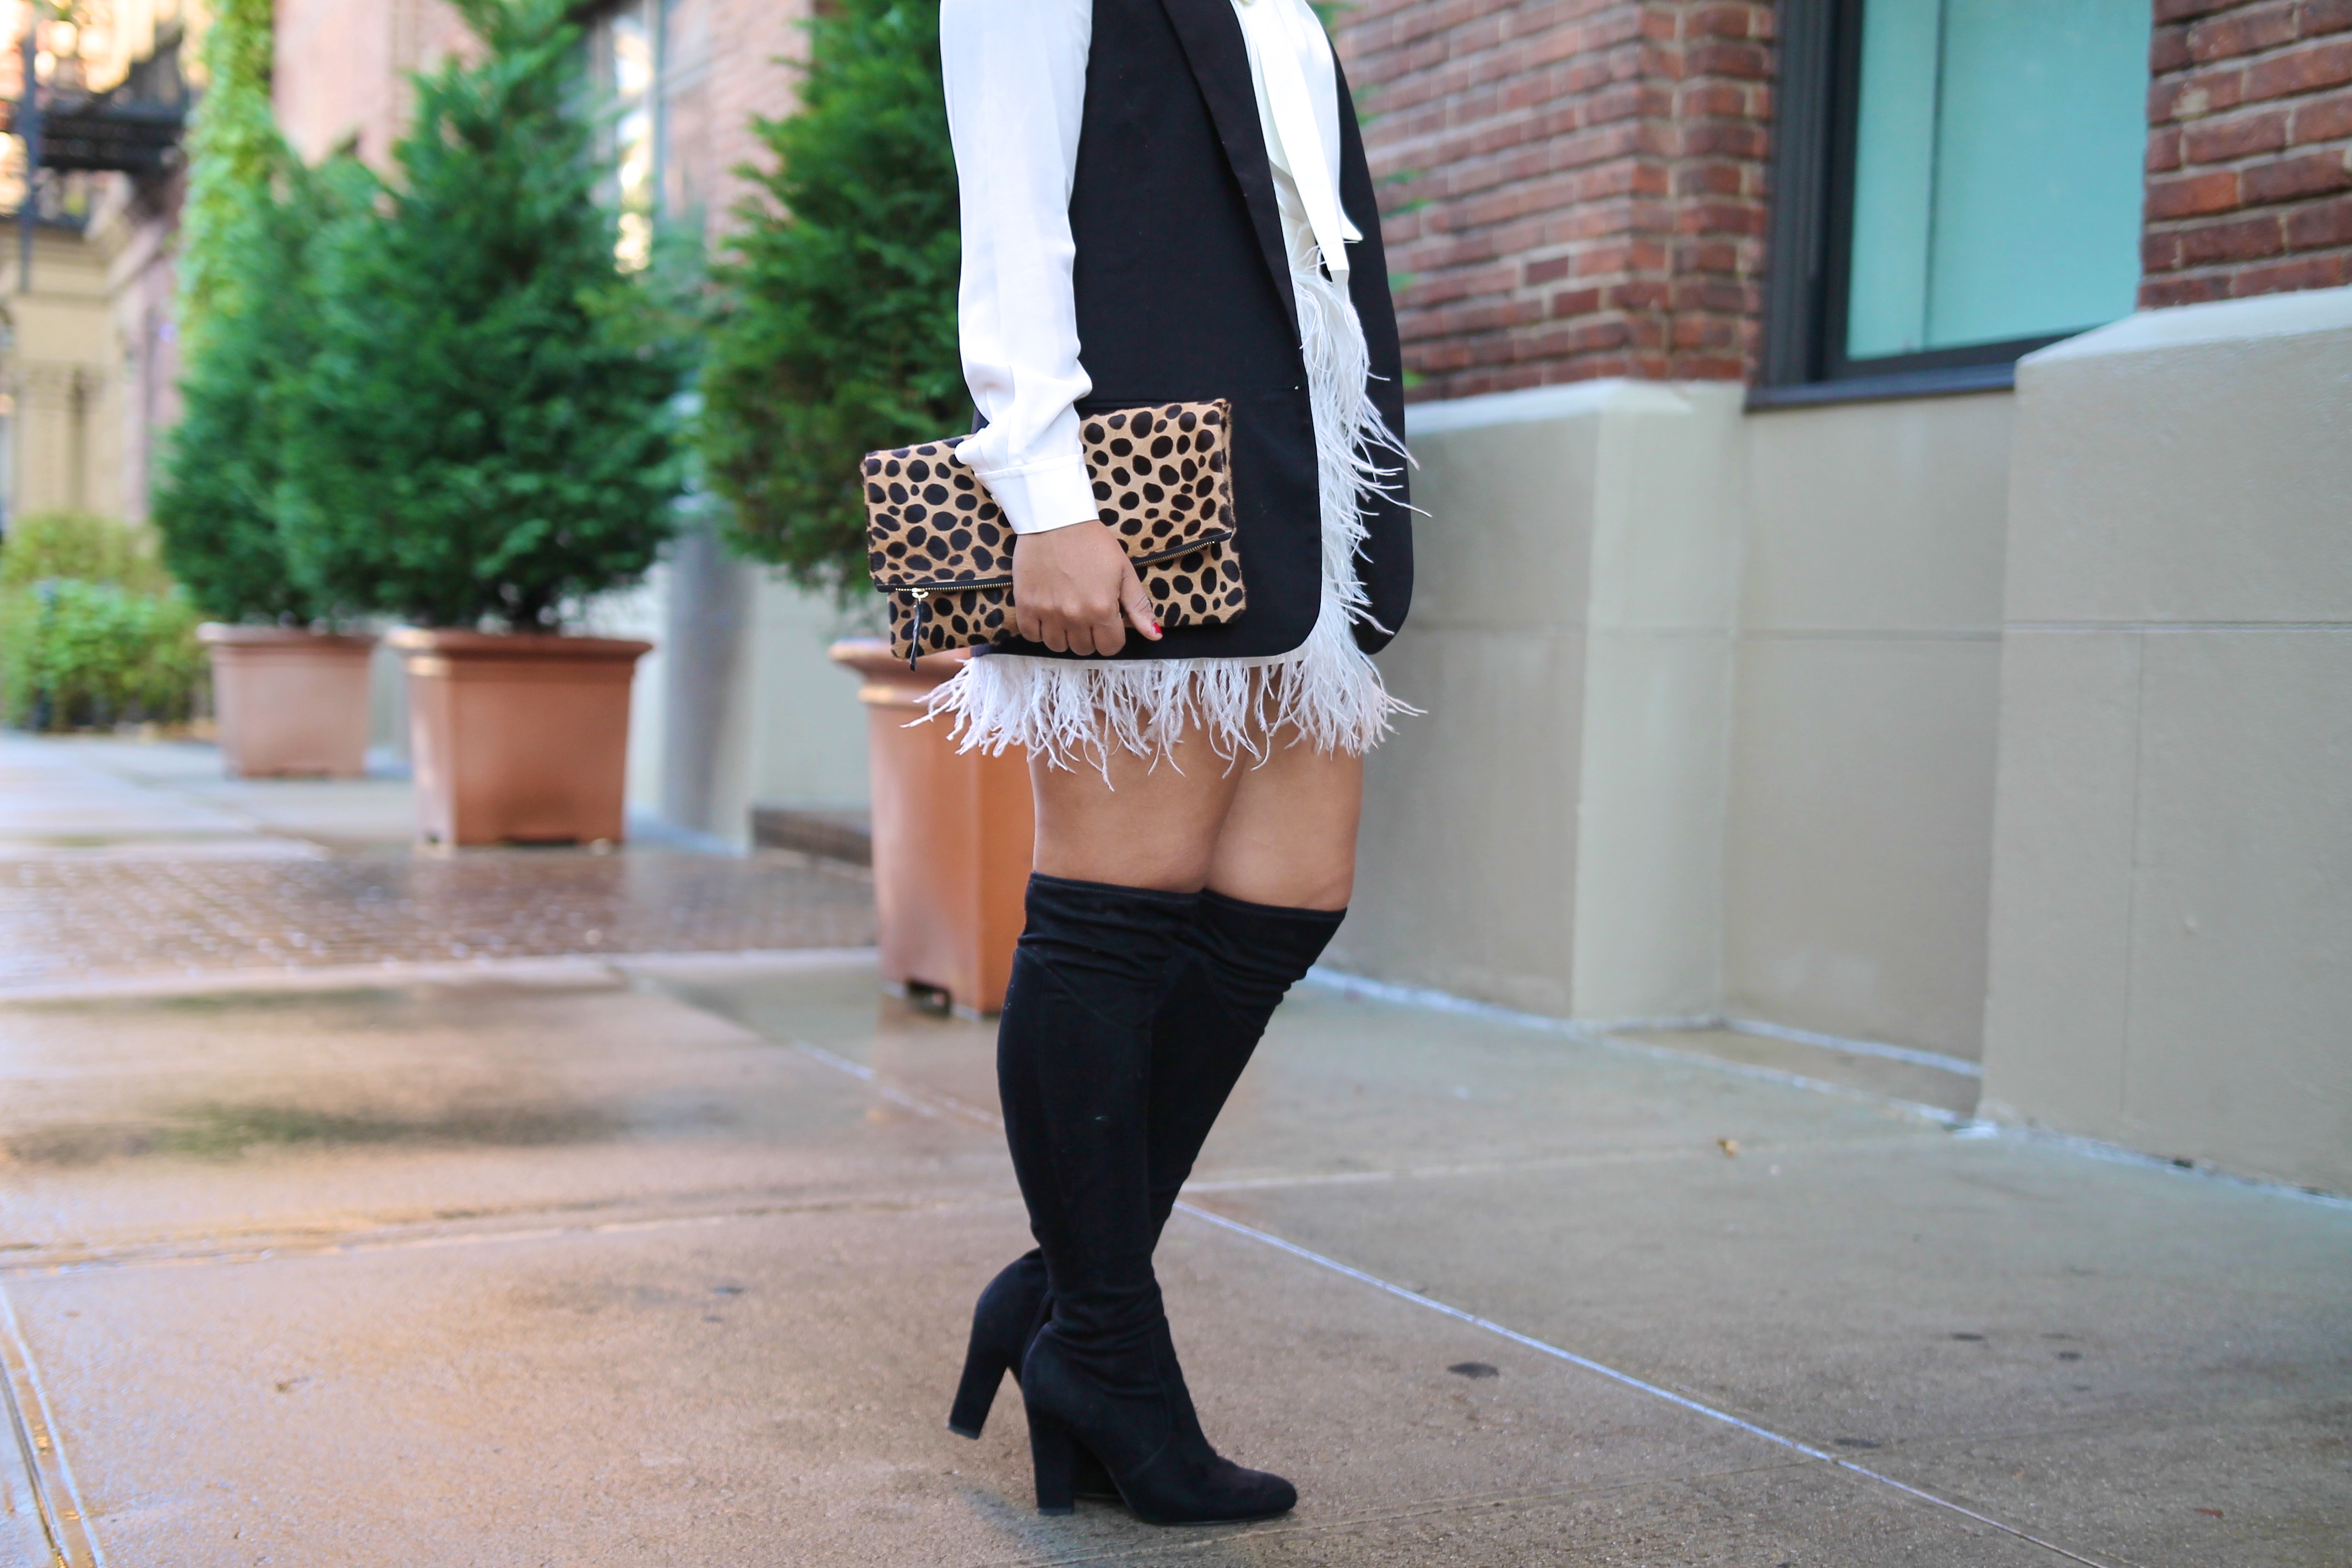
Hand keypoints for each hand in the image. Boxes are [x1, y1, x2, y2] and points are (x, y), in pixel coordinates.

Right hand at [1012, 520, 1161, 655]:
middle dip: (1089, 636)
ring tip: (1066, 614)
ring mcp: (1048, 612)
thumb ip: (1138, 607)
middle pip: (1083, 649)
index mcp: (1102, 609)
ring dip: (1064, 635)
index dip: (1111, 637)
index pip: (1110, 647)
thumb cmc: (1093, 542)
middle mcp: (1075, 616)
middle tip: (1086, 614)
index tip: (1107, 621)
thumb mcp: (1124, 571)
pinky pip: (1031, 635)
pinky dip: (1039, 631)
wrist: (1056, 519)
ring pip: (1057, 646)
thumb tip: (1155, 635)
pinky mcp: (1026, 605)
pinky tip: (1047, 615)